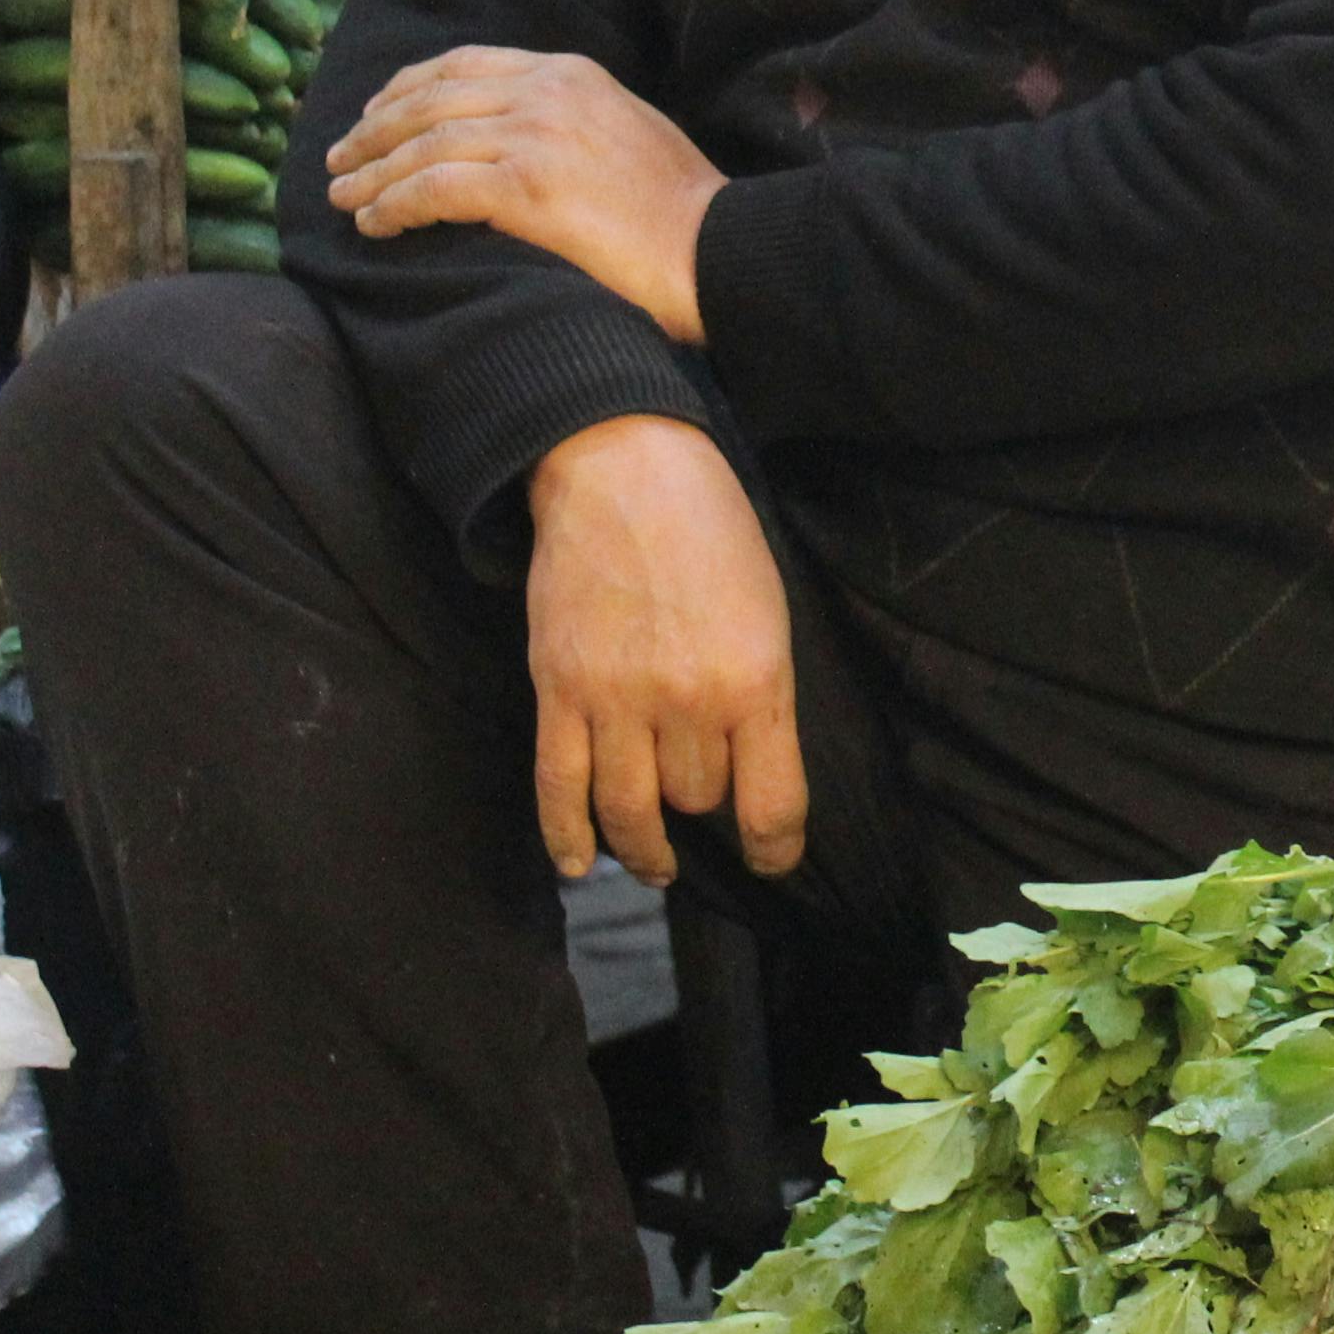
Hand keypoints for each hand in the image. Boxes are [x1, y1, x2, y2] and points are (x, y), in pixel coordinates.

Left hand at [325, 47, 722, 339]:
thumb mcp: (623, 129)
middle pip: (430, 100)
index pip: (463, 65)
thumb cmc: (678, 207)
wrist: (716, 246)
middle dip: (374, 130)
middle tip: (339, 158)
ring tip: (342, 197)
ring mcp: (534, 137)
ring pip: (422, 145)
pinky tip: (375, 222)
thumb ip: (568, 117)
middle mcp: (545, 92)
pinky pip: (433, 189)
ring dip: (371, 174)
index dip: (405, 88)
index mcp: (568, 73)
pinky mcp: (525, 188)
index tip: (374, 113)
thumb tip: (512, 135)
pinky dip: (393, 205)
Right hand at [524, 417, 804, 885]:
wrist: (622, 469)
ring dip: (644, 846)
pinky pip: (559, 787)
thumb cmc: (711, 530)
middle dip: (704, 798)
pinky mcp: (559, 691)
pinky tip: (580, 864)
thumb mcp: (768, 608)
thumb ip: (762, 693)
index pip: (772, 802)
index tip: (774, 860)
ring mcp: (616, 700)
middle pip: (698, 799)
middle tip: (702, 783)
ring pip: (630, 811)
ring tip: (655, 862)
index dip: (775, 847)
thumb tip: (750, 768)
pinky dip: (567, 837)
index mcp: (756, 678)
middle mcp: (687, 701)